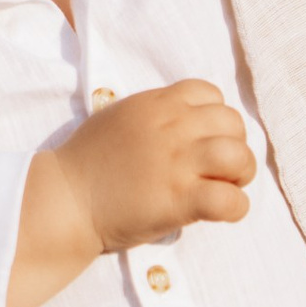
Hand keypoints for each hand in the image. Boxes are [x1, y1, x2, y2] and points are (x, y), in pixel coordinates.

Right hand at [7, 79, 253, 306]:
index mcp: (156, 104)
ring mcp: (177, 164)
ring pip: (240, 156)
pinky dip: (235, 208)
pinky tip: (222, 213)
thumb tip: (183, 121)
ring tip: (224, 186)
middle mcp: (171, 128)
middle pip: (233, 123)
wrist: (65, 201)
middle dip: (234, 145)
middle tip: (218, 169)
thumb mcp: (118, 118)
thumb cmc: (87, 164)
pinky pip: (231, 200)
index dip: (215, 118)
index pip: (211, 93)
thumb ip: (153, 114)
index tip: (204, 140)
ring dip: (240, 174)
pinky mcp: (179, 200)